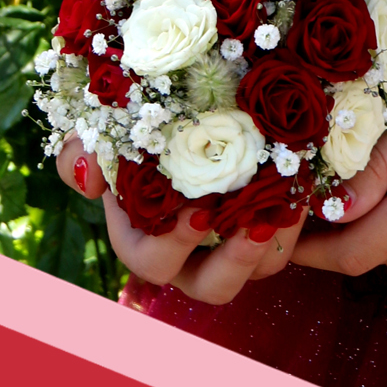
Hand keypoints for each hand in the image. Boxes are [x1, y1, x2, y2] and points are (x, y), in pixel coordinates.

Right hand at [56, 133, 304, 305]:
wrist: (184, 100)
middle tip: (254, 223)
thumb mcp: (99, 128)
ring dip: (280, 239)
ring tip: (291, 201)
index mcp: (145, 238)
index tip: (196, 212)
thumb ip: (79, 152)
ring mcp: (235, 241)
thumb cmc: (133, 120)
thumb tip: (90, 180)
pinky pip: (294, 236)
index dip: (173, 246)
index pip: (153, 262)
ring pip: (264, 266)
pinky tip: (308, 177)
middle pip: (216, 286)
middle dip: (236, 260)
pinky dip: (301, 212)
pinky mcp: (272, 221)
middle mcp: (192, 253)